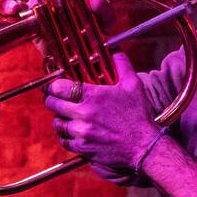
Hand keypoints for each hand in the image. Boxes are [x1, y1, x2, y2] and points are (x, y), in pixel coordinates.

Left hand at [43, 51, 159, 171]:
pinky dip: (66, 136)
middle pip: (52, 104)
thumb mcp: (133, 85)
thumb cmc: (139, 115)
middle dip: (52, 99)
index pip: (57, 87)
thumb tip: (114, 48)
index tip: (54, 85)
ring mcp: (81, 132)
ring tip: (66, 116)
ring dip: (59, 118)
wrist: (144, 146)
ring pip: (56, 123)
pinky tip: (74, 132)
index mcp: (92, 96)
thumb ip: (121, 64)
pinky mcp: (82, 148)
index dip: (53, 85)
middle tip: (57, 98)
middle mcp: (82, 114)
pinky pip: (64, 141)